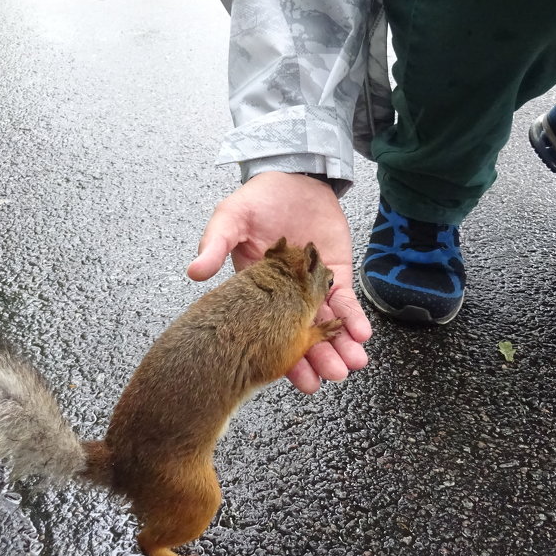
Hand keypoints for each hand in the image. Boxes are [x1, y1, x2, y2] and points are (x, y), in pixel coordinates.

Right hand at [187, 172, 371, 393]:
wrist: (292, 178)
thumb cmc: (257, 200)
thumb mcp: (230, 219)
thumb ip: (215, 244)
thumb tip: (194, 271)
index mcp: (255, 292)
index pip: (266, 331)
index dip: (279, 356)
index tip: (291, 378)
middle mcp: (284, 297)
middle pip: (300, 334)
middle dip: (317, 358)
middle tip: (332, 376)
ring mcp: (310, 288)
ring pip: (325, 323)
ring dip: (340, 345)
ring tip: (353, 363)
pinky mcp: (334, 274)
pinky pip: (345, 301)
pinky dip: (353, 317)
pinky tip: (361, 334)